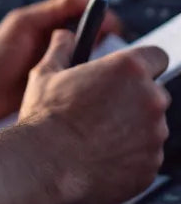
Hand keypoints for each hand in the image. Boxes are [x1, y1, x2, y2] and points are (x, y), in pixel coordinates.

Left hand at [0, 0, 123, 130]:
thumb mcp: (21, 25)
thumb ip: (50, 11)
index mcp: (47, 24)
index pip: (84, 12)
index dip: (102, 17)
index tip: (114, 26)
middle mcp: (56, 45)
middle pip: (94, 37)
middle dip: (107, 43)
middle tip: (112, 53)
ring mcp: (59, 68)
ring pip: (93, 62)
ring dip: (100, 66)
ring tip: (101, 72)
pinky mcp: (60, 90)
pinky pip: (83, 84)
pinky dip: (91, 84)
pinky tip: (92, 89)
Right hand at [17, 30, 169, 203]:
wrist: (46, 165)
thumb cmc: (47, 120)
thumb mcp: (46, 73)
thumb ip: (62, 49)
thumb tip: (64, 38)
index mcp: (127, 70)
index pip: (157, 56)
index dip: (143, 63)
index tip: (129, 72)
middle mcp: (149, 100)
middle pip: (155, 92)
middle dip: (135, 98)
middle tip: (103, 105)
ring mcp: (154, 135)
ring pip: (151, 126)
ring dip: (132, 127)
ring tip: (96, 134)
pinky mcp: (151, 165)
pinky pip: (146, 155)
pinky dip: (130, 154)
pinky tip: (100, 153)